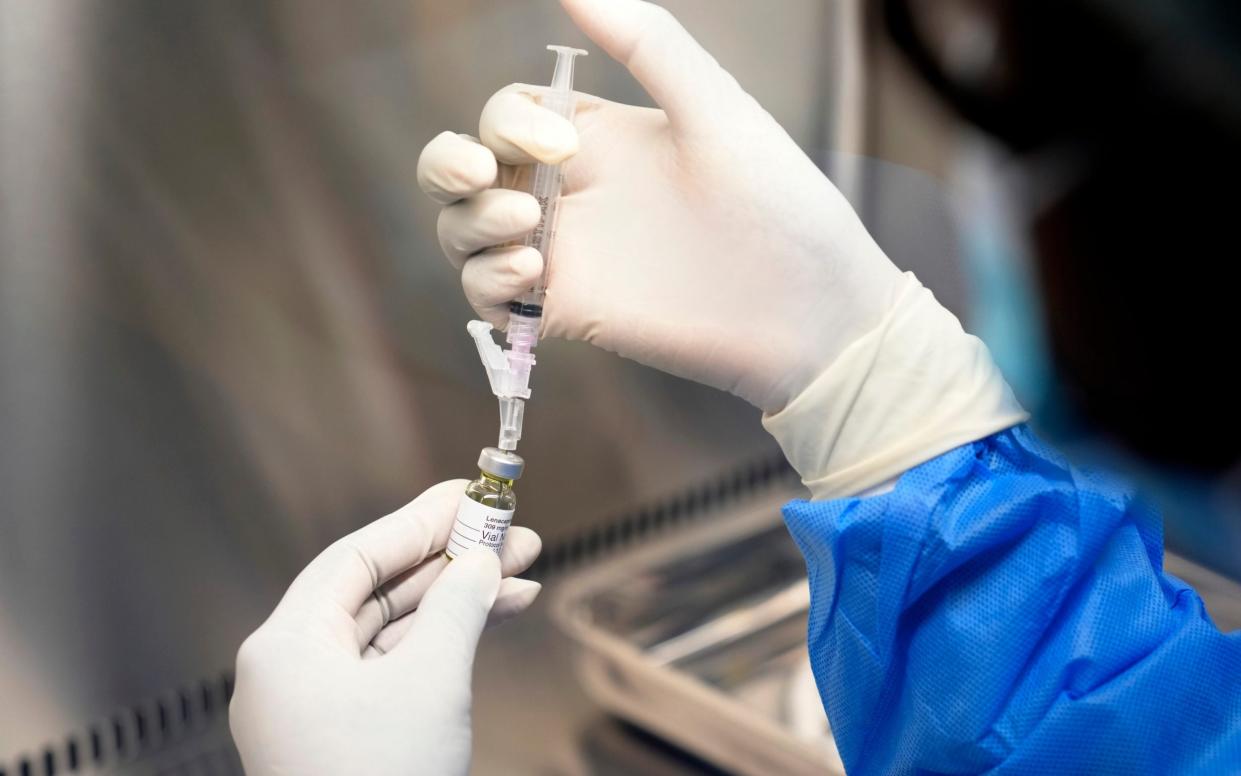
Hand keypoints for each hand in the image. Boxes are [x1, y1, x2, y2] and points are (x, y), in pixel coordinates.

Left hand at [229, 481, 541, 775]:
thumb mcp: (429, 680)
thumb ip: (458, 606)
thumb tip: (480, 562)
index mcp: (285, 647)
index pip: (356, 557)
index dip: (419, 521)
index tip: (469, 496)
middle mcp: (292, 671)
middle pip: (379, 590)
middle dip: (452, 561)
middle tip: (508, 534)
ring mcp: (318, 707)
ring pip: (394, 630)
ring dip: (458, 601)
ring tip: (520, 574)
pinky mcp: (347, 735)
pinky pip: (397, 669)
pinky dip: (445, 645)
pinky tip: (492, 621)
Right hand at [418, 0, 903, 414]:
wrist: (811, 309)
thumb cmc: (780, 202)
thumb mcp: (716, 109)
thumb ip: (647, 43)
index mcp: (596, 139)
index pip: (505, 116)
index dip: (509, 123)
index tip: (565, 144)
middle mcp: (569, 193)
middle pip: (463, 172)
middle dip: (446, 165)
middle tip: (480, 173)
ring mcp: (566, 256)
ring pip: (464, 234)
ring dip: (469, 226)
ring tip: (526, 232)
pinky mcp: (568, 312)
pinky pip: (489, 298)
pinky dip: (486, 283)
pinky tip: (531, 275)